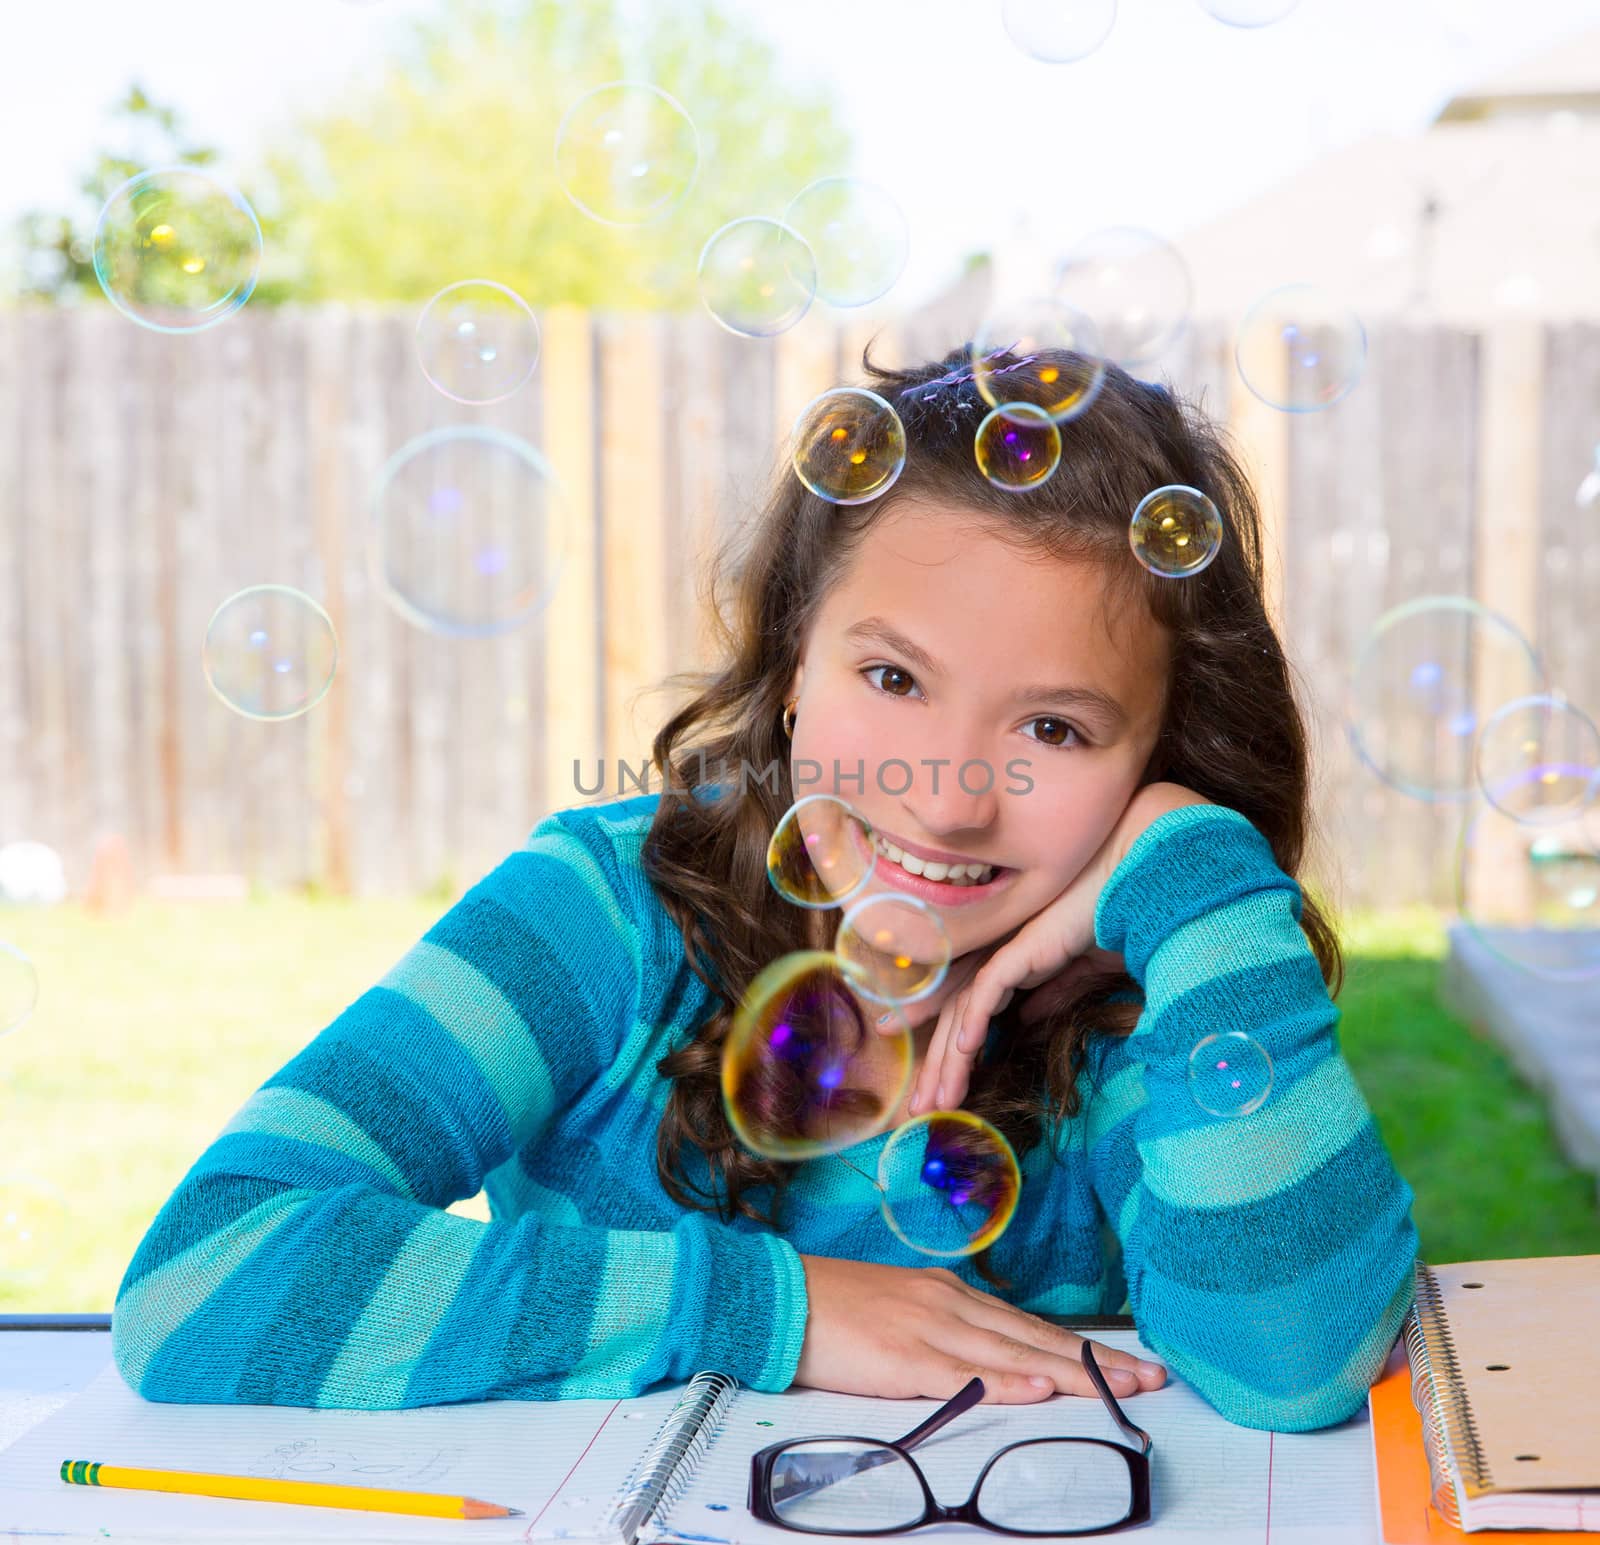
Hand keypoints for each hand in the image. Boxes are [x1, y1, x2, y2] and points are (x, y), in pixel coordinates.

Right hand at [793, 1254, 1165, 1402]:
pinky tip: (1038, 1391)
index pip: (1030, 1326)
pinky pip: (962, 1375)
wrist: (779, 1299)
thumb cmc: (836, 1312)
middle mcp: (949, 1305)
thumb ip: (948, 1335)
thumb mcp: (903, 1315)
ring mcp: (928, 1329)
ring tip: (1120, 1388)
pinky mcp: (902, 1358)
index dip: (1083, 1347)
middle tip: (1151, 1378)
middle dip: (1098, 1362)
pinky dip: (1004, 1383)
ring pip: (1013, 1355)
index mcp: (950, 1295)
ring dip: (1071, 1374)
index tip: (1130, 1363)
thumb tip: (992, 1362)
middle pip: (1036, 1338)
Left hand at [910, 782, 1210, 1115]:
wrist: (1140, 882)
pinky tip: (966, 1052)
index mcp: (1013, 961)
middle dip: (937, 1066)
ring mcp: (1007, 950)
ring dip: (948, 1059)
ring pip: (963, 1012)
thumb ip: (1052, 992)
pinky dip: (974, 1022)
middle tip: (921, 1109)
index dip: (947, 1048)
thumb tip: (1025, 1018)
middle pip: (956, 1018)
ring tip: (937, 1101)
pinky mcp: (1022, 948)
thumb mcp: (1080, 970)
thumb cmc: (1117, 918)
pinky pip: (988, 990)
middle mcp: (1001, 956)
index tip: (935, 1085)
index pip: (968, 1010)